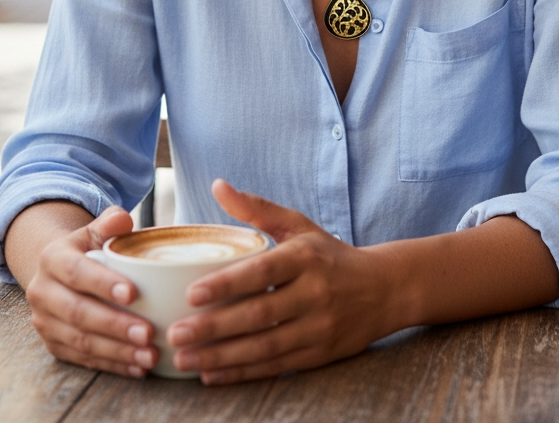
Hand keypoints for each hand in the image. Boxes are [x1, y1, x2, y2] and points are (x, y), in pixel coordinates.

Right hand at [23, 205, 157, 377]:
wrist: (57, 270)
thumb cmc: (87, 248)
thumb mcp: (94, 230)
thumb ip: (109, 223)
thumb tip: (123, 220)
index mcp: (53, 259)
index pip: (77, 272)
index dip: (102, 284)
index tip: (132, 293)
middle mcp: (43, 292)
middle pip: (78, 313)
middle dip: (115, 325)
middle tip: (148, 333)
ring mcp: (45, 322)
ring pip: (80, 341)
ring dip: (117, 351)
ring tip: (149, 355)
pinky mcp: (54, 345)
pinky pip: (83, 359)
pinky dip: (112, 364)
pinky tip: (138, 367)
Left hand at [166, 179, 395, 383]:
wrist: (384, 289)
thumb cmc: (330, 255)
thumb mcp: (299, 225)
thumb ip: (257, 208)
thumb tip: (217, 185)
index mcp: (305, 256)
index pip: (261, 271)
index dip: (226, 284)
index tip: (192, 293)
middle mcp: (314, 293)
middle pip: (258, 314)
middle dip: (213, 328)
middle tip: (174, 333)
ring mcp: (318, 327)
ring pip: (264, 347)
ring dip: (220, 356)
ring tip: (184, 358)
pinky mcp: (320, 355)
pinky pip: (275, 366)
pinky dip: (241, 372)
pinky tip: (211, 373)